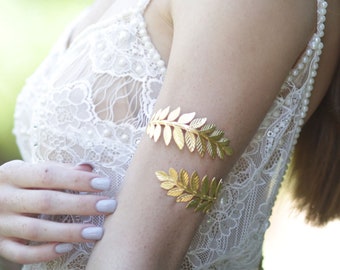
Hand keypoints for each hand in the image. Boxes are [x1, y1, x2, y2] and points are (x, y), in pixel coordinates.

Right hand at [0, 160, 115, 264]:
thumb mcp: (33, 171)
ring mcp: (0, 223)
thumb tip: (89, 167)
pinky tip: (68, 248)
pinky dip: (45, 253)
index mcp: (13, 173)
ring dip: (70, 232)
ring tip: (97, 232)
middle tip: (109, 206)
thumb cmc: (22, 183)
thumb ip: (60, 170)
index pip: (49, 174)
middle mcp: (4, 198)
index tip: (105, 184)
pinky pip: (21, 254)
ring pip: (36, 231)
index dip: (78, 180)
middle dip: (81, 205)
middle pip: (46, 202)